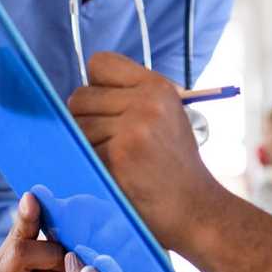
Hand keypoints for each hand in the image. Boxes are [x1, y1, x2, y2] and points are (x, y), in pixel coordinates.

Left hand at [68, 52, 225, 249]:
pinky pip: (81, 152)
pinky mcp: (119, 155)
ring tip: (113, 162)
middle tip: (109, 144)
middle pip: (79, 97)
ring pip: (75, 126)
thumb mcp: (165, 117)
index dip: (96, 87)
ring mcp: (133, 127)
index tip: (108, 110)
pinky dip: (89, 167)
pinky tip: (112, 176)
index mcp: (157, 86)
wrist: (196, 208)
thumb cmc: (174, 166)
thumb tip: (79, 96)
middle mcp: (146, 100)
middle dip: (85, 121)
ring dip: (85, 147)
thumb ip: (129, 99)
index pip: (100, 63)